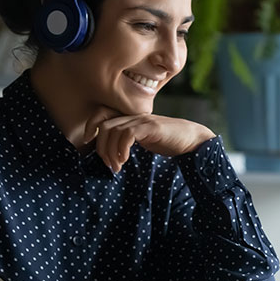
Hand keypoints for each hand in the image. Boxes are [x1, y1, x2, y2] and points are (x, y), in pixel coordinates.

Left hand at [83, 106, 215, 172]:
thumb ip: (128, 140)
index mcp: (130, 118)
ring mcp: (142, 120)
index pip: (102, 114)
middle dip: (101, 148)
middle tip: (109, 165)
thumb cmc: (168, 141)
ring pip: (113, 131)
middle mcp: (134, 116)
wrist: (191, 139)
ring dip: (111, 152)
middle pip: (104, 126)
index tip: (88, 141)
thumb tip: (111, 153)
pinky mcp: (151, 127)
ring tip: (117, 166)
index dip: (90, 125)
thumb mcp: (144, 139)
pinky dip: (122, 148)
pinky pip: (128, 134)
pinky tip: (125, 159)